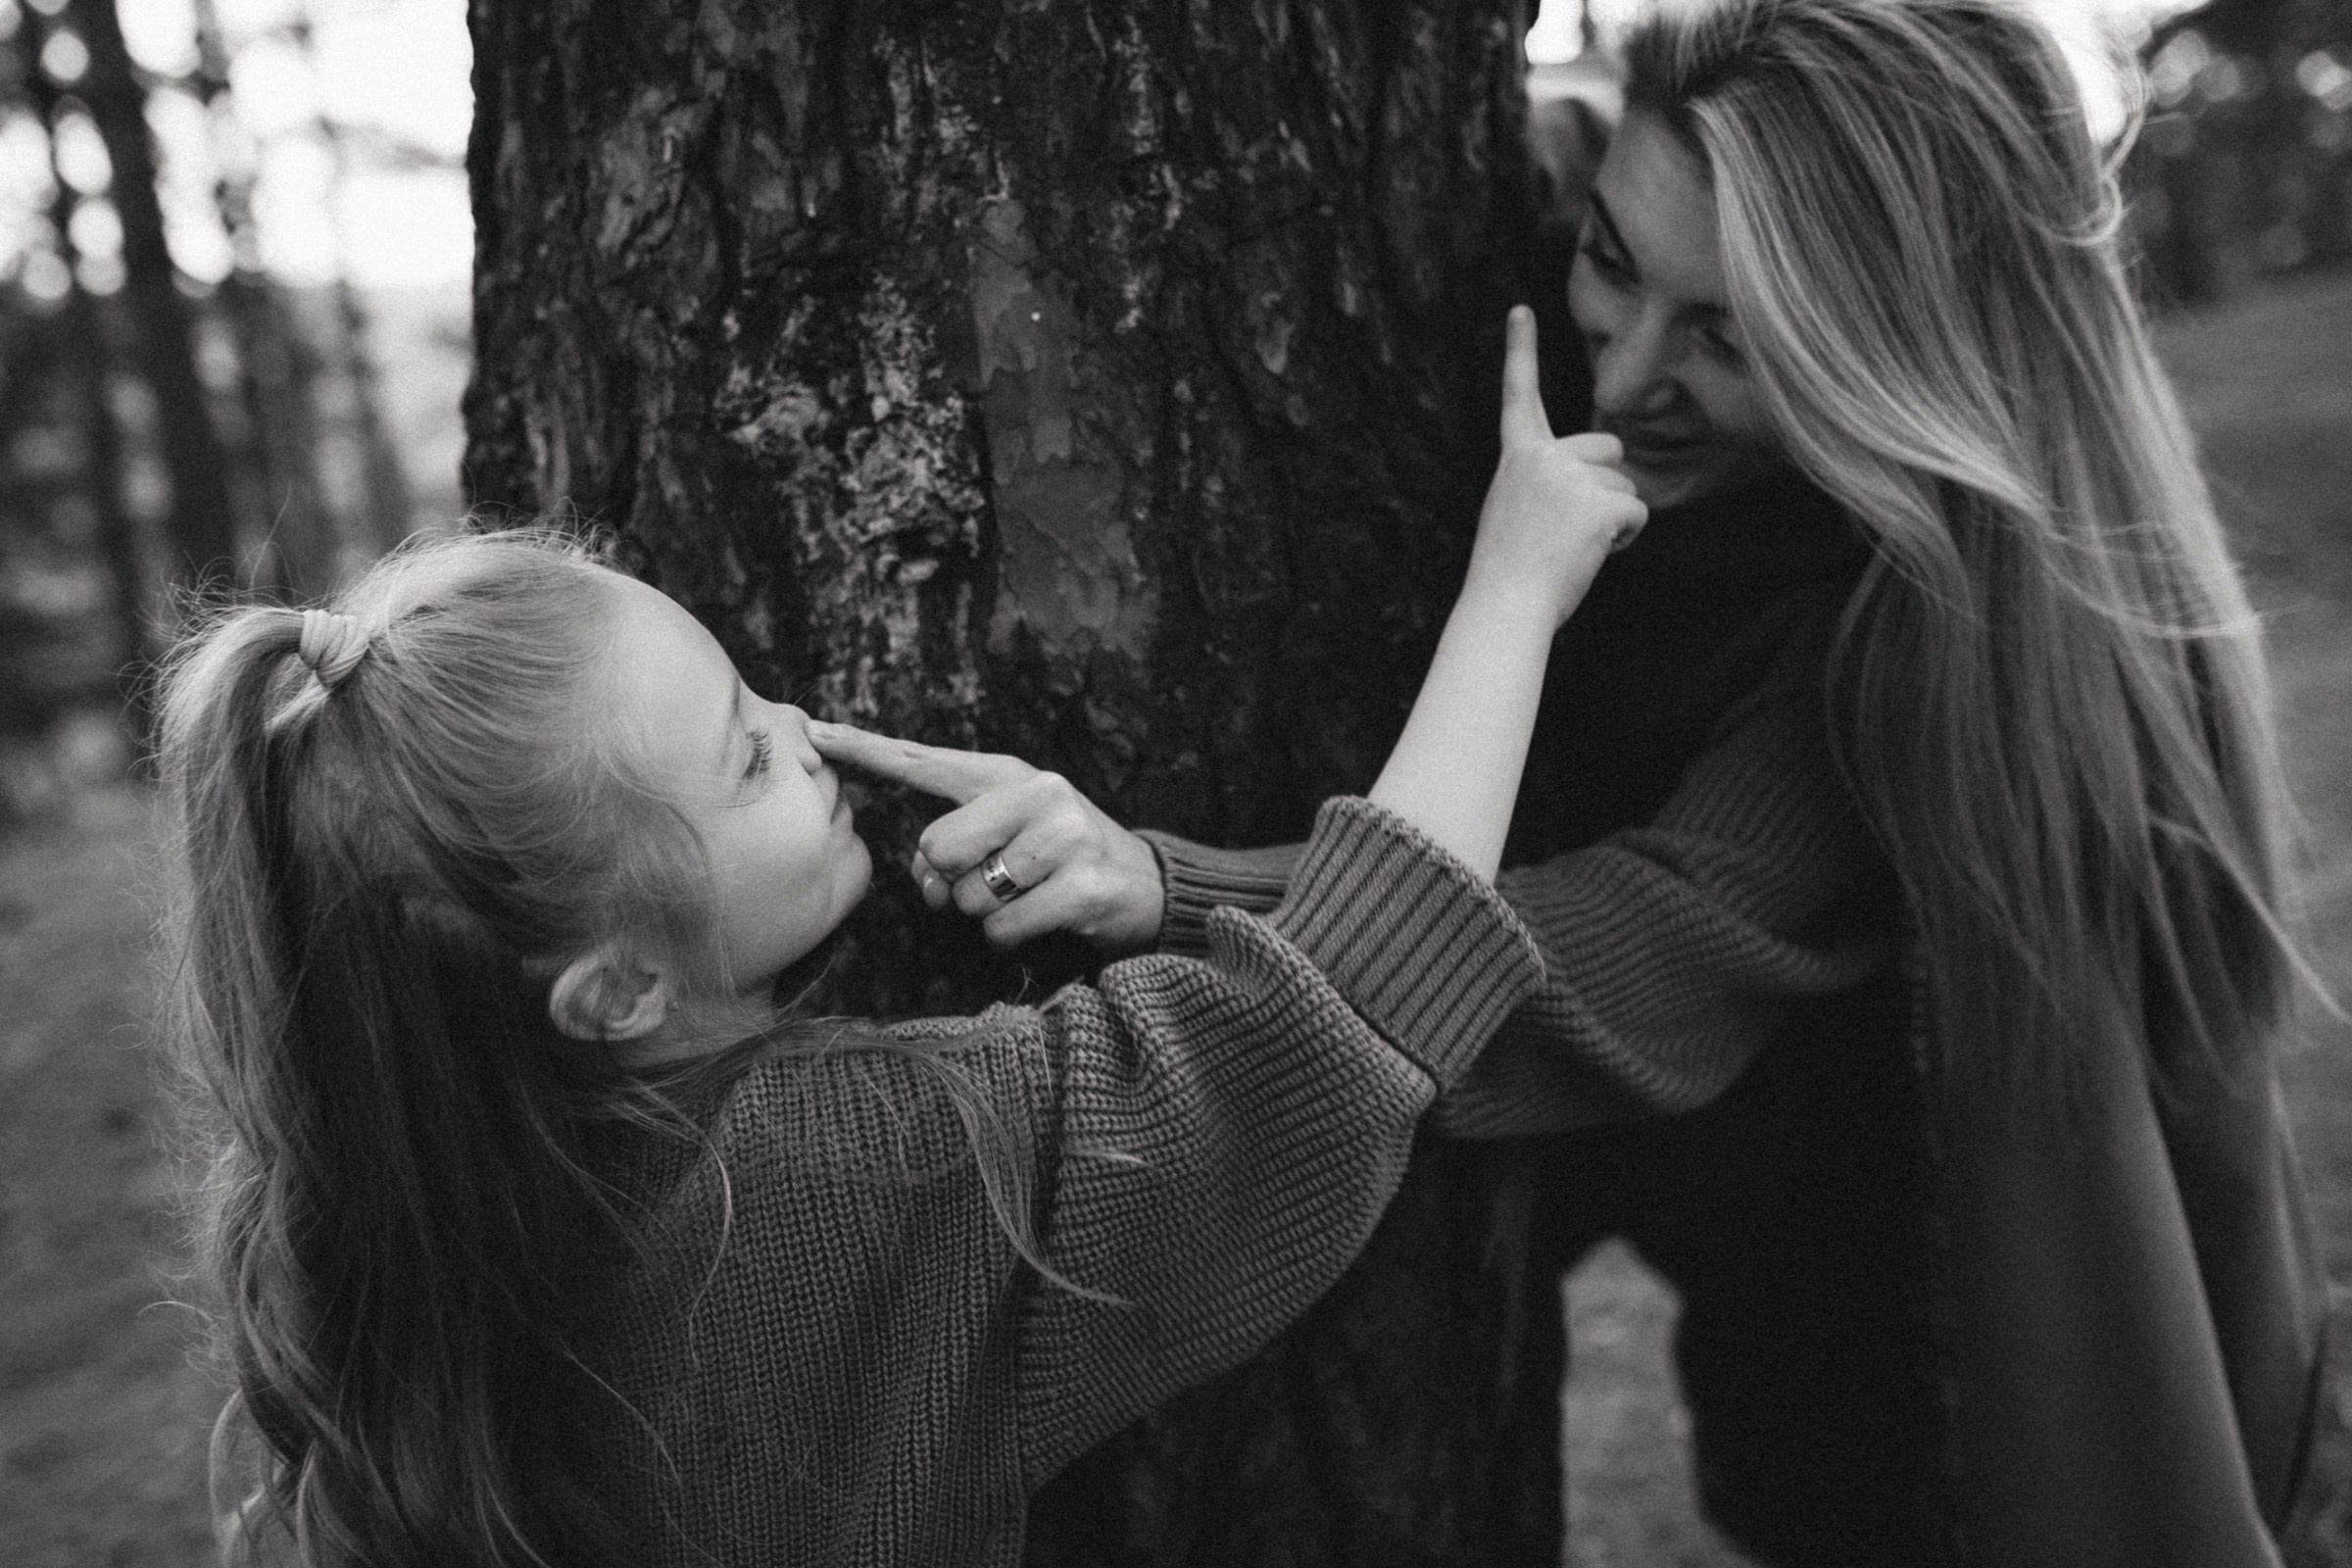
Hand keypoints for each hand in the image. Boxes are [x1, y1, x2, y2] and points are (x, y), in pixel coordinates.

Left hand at [807, 721, 1165, 953]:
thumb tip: (926, 878)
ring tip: (1025, 893)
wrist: (1143, 882)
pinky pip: (1002, 927)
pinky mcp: (1080, 885)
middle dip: (948, 879)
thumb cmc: (1058, 855)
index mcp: (1006, 773)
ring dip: (985, 912)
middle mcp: (1036, 794)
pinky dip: (1010, 935)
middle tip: (982, 881)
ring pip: (969, 895)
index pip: (922, 760)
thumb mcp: (1010, 826)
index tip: (815, 731)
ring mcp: (1063, 838)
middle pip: (937, 846)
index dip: (865, 748)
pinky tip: (1042, 916)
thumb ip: (956, 837)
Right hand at [1467, 306, 1646, 628]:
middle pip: (1608, 447)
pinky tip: (1591, 554)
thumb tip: (1601, 479)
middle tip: (1568, 527)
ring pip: (1625, 483)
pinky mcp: (1598, 503)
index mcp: (1517, 457)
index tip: (1519, 309)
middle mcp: (1542, 456)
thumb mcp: (1517, 509)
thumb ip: (1548, 480)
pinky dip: (1625, 537)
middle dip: (1606, 482)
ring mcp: (1570, 477)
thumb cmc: (1511, 570)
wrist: (1504, 605)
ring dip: (1612, 517)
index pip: (1519, 395)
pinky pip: (1637, 511)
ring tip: (1571, 547)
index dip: (1519, 350)